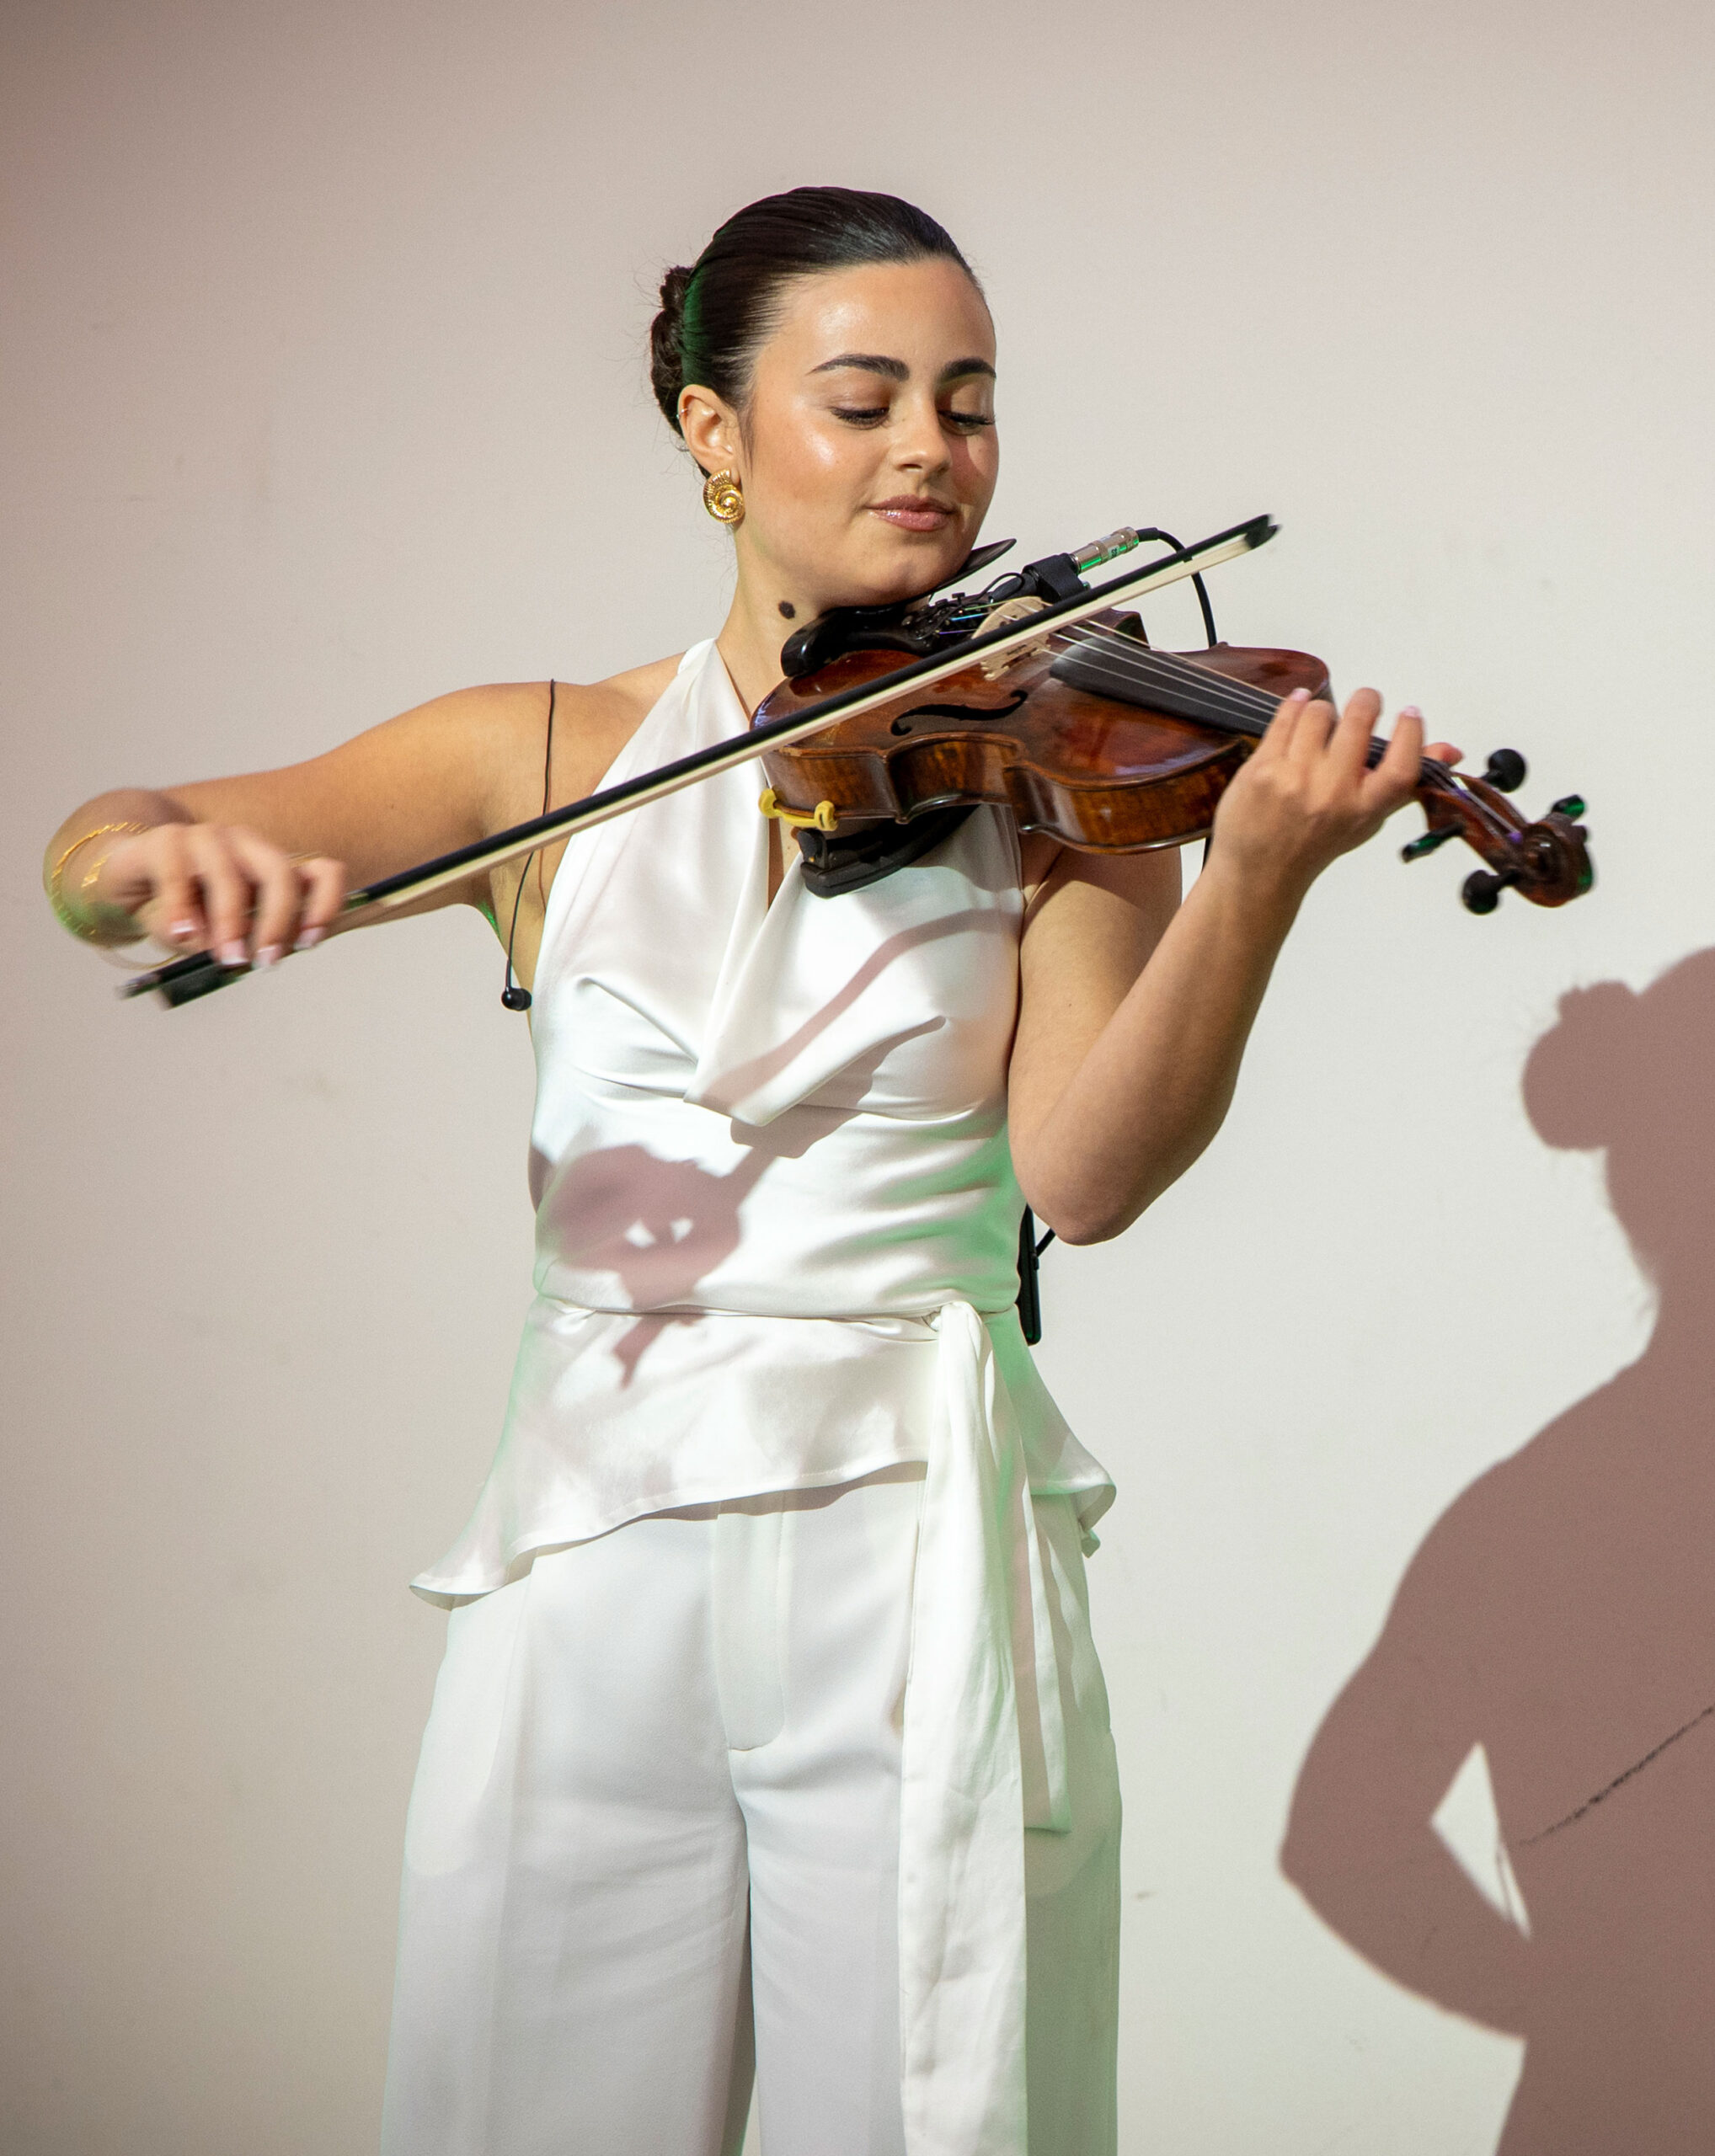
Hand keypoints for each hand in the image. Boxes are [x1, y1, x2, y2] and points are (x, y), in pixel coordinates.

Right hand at [94, 823, 347, 966]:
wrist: (127, 877)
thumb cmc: (186, 909)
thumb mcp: (221, 933)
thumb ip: (244, 943)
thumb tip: (249, 957)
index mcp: (272, 867)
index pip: (322, 872)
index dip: (326, 905)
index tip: (310, 942)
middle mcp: (247, 847)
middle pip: (279, 872)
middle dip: (277, 922)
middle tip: (264, 961)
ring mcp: (207, 838)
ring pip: (228, 875)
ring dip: (231, 921)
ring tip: (226, 957)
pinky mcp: (165, 841)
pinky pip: (177, 874)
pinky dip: (181, 909)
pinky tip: (183, 934)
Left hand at [1209, 687, 1461, 906]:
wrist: (1261, 870)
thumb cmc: (1316, 842)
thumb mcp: (1368, 818)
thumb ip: (1406, 782)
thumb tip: (1450, 751)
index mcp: (1364, 809)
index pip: (1402, 764)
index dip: (1412, 732)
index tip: (1410, 714)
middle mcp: (1331, 793)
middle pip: (1359, 720)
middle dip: (1366, 702)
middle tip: (1365, 704)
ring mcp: (1293, 778)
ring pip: (1319, 712)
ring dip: (1324, 712)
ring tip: (1323, 727)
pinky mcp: (1262, 768)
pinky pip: (1285, 717)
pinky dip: (1295, 706)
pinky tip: (1300, 707)